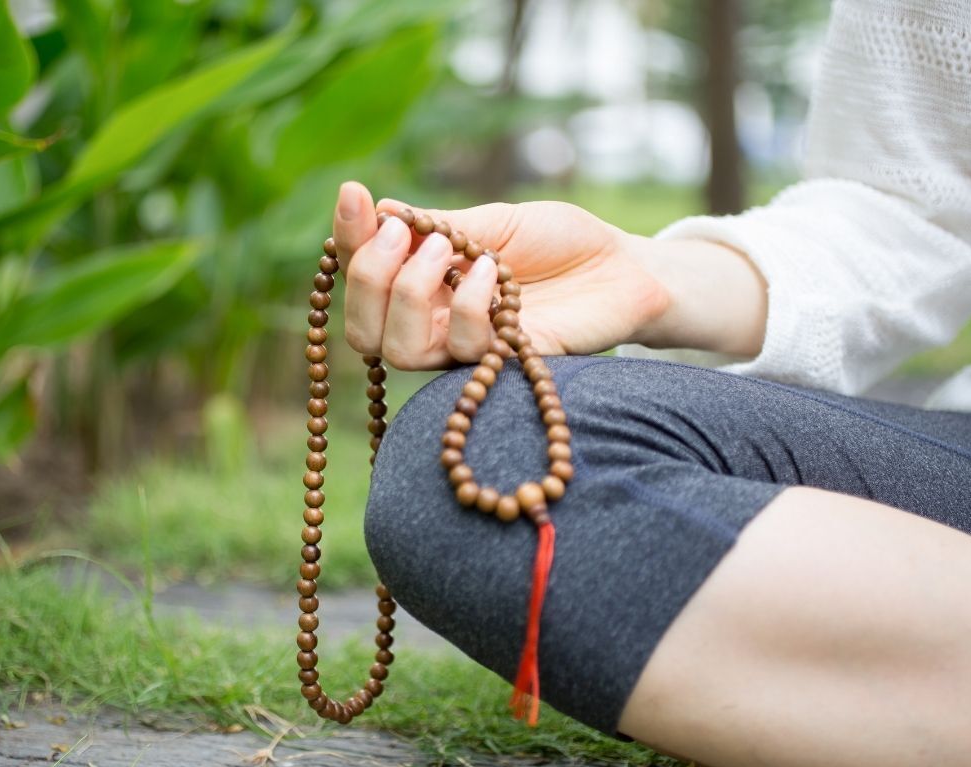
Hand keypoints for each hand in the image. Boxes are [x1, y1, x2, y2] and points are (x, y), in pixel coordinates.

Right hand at [331, 181, 767, 368]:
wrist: (622, 266)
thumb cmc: (559, 241)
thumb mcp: (494, 221)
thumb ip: (438, 226)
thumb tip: (378, 209)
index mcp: (421, 281)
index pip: (361, 273)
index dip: (347, 240)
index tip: (355, 195)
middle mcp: (433, 322)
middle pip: (363, 330)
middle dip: (369, 277)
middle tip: (404, 235)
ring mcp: (463, 349)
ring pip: (399, 350)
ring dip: (411, 294)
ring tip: (451, 251)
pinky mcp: (500, 366)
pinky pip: (462, 350)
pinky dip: (470, 305)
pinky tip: (495, 274)